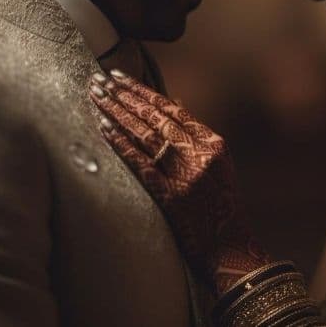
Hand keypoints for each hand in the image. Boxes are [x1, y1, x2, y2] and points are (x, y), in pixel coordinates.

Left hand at [89, 70, 270, 293]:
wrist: (228, 248)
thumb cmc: (221, 207)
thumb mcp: (218, 165)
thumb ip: (195, 135)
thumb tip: (173, 101)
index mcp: (213, 143)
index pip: (172, 109)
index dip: (144, 91)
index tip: (120, 77)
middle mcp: (200, 155)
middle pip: (155, 118)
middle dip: (125, 96)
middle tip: (100, 79)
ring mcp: (185, 176)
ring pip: (146, 136)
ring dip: (118, 113)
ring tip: (97, 96)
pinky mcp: (171, 197)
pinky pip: (141, 164)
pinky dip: (121, 144)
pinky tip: (103, 128)